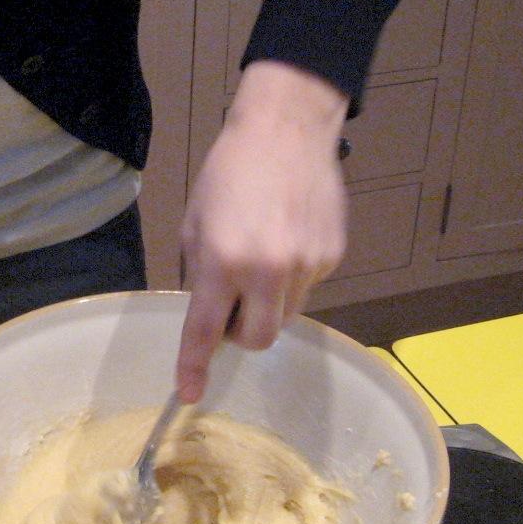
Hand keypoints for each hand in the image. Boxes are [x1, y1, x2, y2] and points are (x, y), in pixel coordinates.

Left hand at [176, 60, 348, 401]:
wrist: (286, 130)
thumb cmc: (229, 172)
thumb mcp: (195, 222)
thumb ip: (200, 272)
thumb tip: (208, 312)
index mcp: (223, 262)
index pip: (205, 330)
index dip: (195, 367)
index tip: (190, 393)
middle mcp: (267, 270)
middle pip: (258, 339)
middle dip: (241, 333)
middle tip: (232, 306)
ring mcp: (306, 265)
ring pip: (286, 317)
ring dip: (268, 305)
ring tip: (262, 260)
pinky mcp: (332, 256)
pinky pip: (308, 288)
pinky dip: (293, 278)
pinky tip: (287, 238)